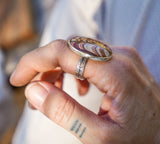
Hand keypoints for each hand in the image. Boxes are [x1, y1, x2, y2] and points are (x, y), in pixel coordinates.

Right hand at [10, 39, 159, 143]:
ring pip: (76, 51)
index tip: (19, 78)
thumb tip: (34, 91)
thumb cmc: (139, 139)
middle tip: (34, 90)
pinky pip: (88, 57)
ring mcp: (120, 56)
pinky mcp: (119, 60)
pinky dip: (74, 70)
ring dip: (58, 69)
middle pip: (68, 48)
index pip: (64, 52)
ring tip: (53, 92)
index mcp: (116, 72)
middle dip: (44, 67)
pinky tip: (77, 88)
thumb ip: (65, 112)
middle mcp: (119, 56)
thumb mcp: (99, 136)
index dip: (35, 61)